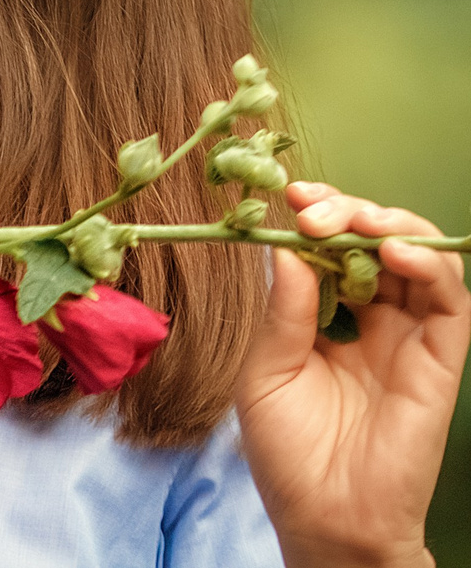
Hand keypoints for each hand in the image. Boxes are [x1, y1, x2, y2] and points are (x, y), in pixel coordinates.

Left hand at [236, 180, 470, 567]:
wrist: (325, 522)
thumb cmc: (288, 453)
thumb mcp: (266, 371)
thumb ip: (283, 311)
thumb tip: (286, 247)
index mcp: (329, 317)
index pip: (334, 245)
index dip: (319, 214)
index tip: (291, 196)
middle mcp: (374, 321)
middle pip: (378, 240)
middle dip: (349, 210)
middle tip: (312, 208)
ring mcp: (410, 341)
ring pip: (422, 261)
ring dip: (393, 226)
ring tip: (356, 222)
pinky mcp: (441, 366)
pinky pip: (451, 307)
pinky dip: (432, 269)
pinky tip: (396, 254)